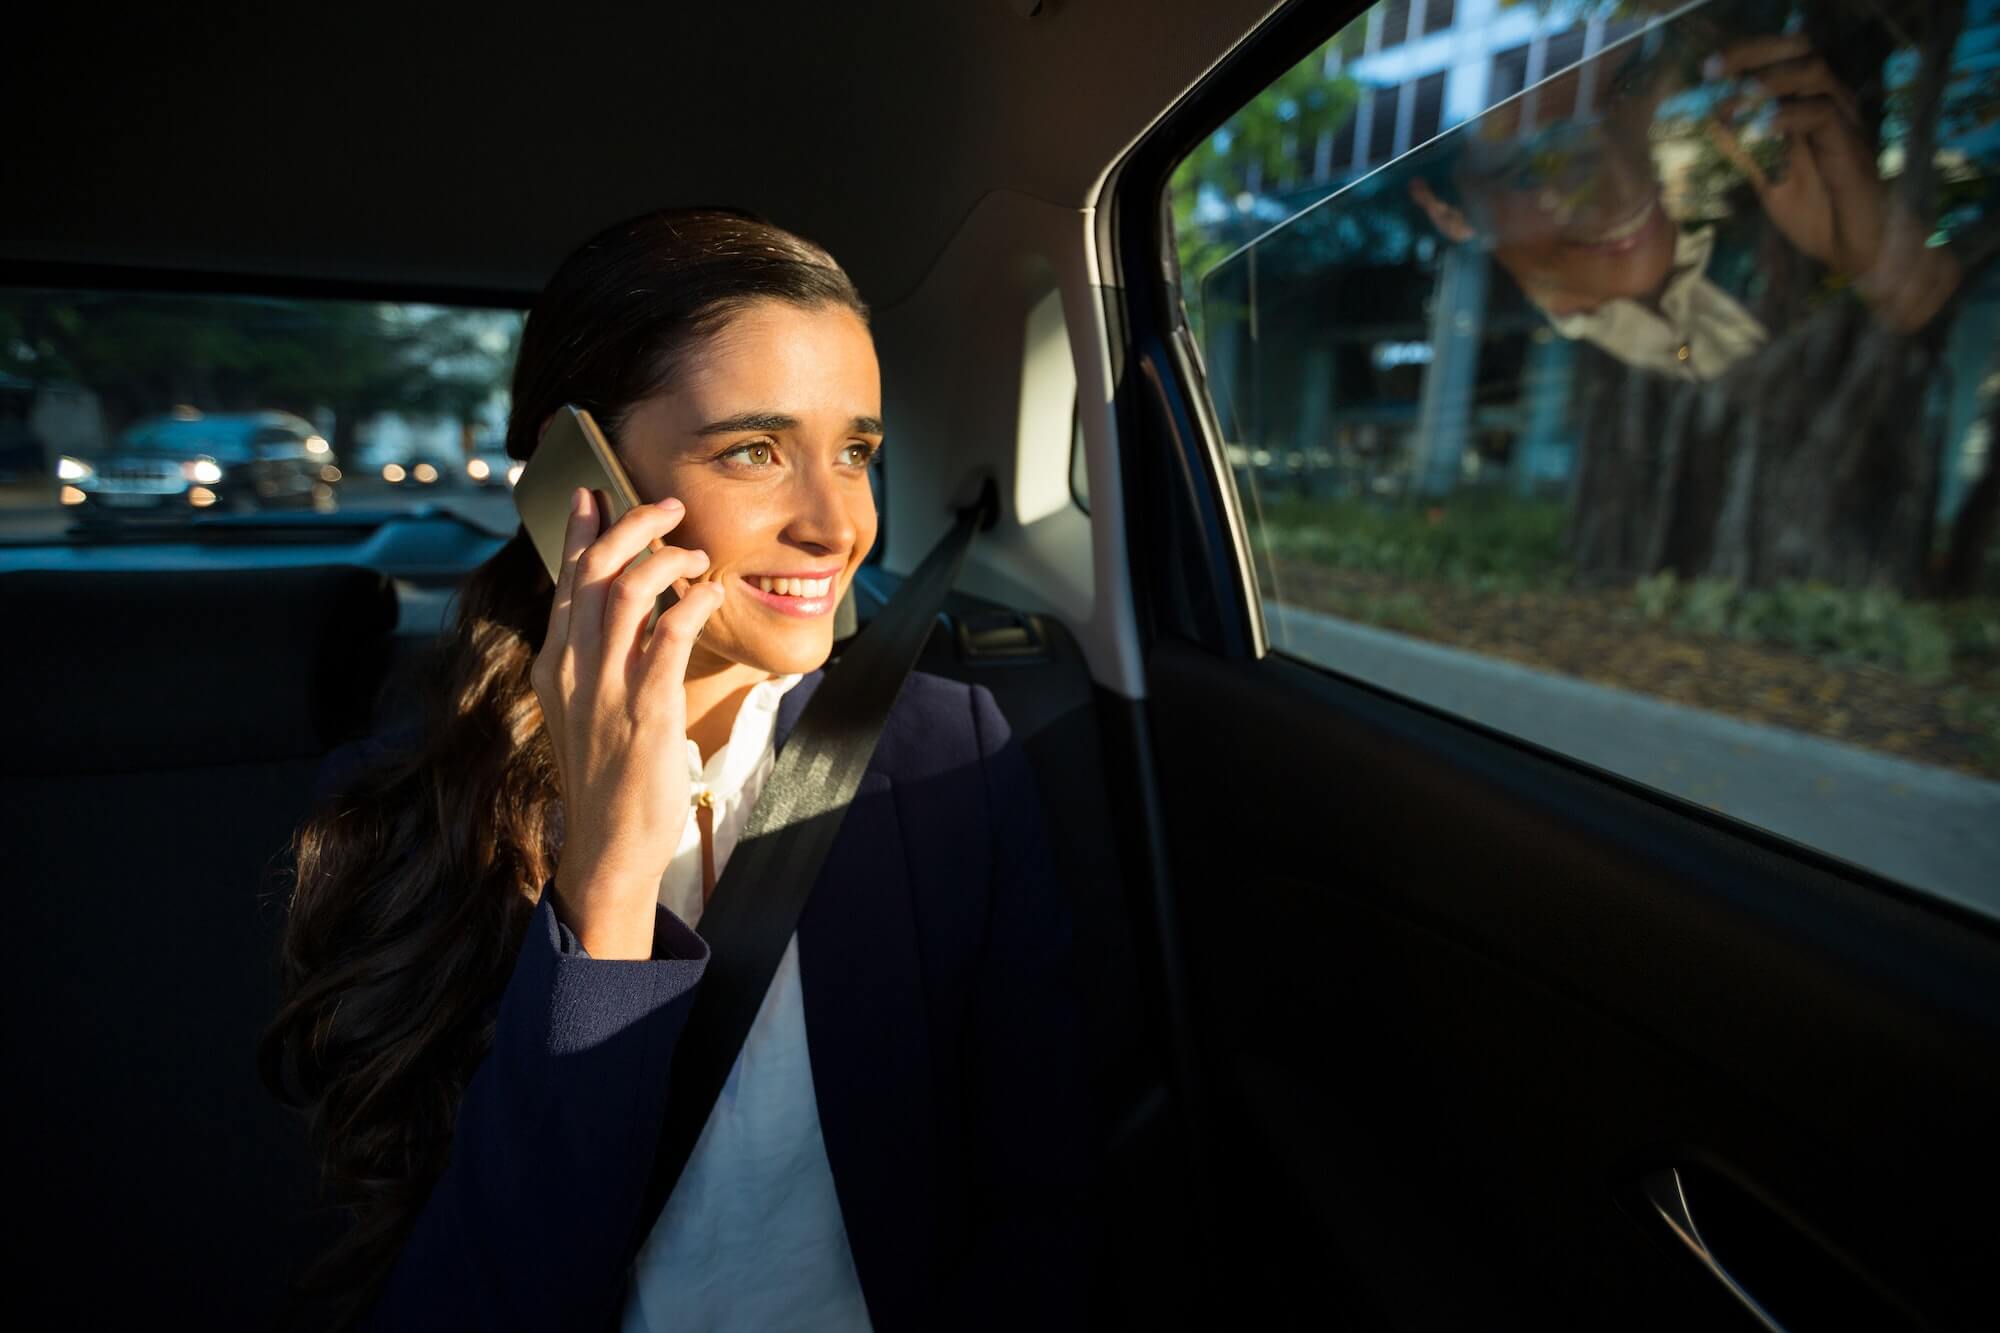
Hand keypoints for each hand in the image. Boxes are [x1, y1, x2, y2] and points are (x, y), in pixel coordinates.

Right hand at [531, 486, 724, 958]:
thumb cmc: (608, 775)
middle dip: (631, 525)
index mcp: (555, 663)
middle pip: (593, 570)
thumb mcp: (586, 707)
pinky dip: (692, 602)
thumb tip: (622, 611)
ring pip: (626, 591)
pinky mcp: (645, 708)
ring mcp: (606, 686)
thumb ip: (597, 659)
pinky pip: (668, 634)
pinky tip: (711, 591)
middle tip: (666, 507)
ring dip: (666, 558)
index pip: (565, 579)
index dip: (582, 529)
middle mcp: (573, 667)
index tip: (595, 491)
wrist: (609, 843)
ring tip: (696, 552)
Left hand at [1707, 34, 1958, 329]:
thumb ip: (1747, 154)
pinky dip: (1787, 116)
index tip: (1708, 69)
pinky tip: (1759, 127)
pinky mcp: (1852, 144)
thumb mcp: (1769, 182)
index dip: (1746, 56)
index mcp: (1809, 108)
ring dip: (1767, 82)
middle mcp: (1830, 104)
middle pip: (1800, 52)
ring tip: (1733, 97)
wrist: (1856, 249)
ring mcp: (1844, 121)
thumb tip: (1714, 124)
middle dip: (1753, 54)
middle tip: (1713, 69)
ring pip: (1813, 74)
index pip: (1783, 60)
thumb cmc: (1818, 215)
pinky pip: (1822, 115)